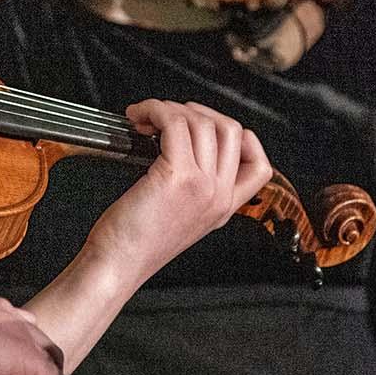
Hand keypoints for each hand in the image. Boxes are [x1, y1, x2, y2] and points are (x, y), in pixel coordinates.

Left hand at [86, 99, 274, 280]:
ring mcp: (203, 186)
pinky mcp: (177, 176)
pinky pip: (174, 124)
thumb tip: (179, 141)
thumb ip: (192, 187)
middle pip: (232, 131)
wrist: (116, 265)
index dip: (238, 136)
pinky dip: (155, 110)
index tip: (204, 127)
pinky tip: (139, 117)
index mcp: (223, 208)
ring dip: (169, 108)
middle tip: (167, 117)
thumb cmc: (133, 242)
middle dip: (198, 112)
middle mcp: (219, 196)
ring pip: (202, 123)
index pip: (259, 164)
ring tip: (145, 118)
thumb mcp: (179, 217)